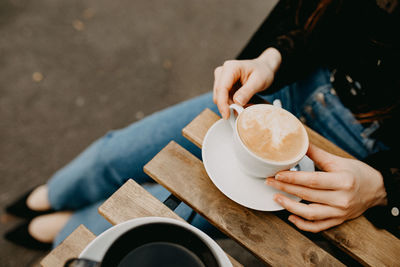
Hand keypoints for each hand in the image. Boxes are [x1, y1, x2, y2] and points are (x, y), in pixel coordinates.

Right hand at [213, 47, 281, 118]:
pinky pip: (224, 99)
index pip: (221, 88)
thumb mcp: (259, 81)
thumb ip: (247, 91)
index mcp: (230, 68)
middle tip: (243, 111)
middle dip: (228, 106)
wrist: (263, 68)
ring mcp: (221, 79)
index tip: (226, 115)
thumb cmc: (262, 71)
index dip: (222, 103)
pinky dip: (232, 104)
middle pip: (218, 94)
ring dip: (231, 105)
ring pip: (220, 99)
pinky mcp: (223, 86)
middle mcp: (222, 72)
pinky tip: (242, 103)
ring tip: (246, 105)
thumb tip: (236, 102)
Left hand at [266, 144, 387, 232]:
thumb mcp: (338, 161)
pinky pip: (318, 227)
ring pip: (310, 214)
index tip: (277, 174)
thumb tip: (299, 143)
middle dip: (285, 188)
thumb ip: (317, 153)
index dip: (293, 178)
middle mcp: (341, 199)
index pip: (312, 180)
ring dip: (290, 207)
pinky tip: (290, 217)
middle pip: (307, 195)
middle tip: (270, 182)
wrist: (376, 189)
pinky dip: (303, 224)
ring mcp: (339, 212)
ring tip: (276, 197)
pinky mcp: (338, 221)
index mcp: (342, 181)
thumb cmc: (356, 173)